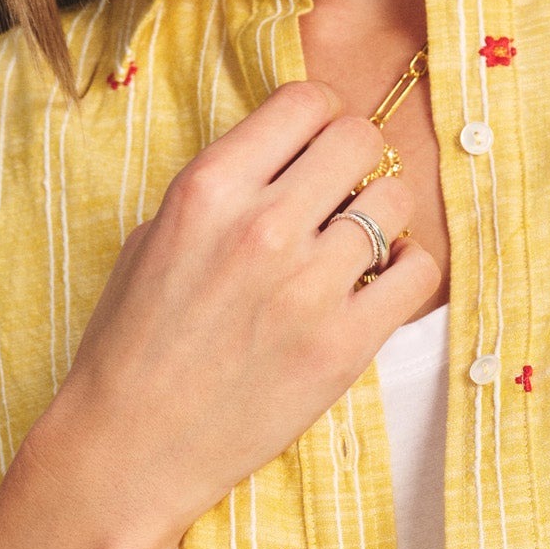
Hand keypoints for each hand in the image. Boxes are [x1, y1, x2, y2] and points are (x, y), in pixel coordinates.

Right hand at [19, 80, 440, 548]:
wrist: (130, 447)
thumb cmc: (134, 341)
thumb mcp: (155, 235)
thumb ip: (226, 187)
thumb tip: (292, 154)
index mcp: (208, 188)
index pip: (305, 101)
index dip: (318, 119)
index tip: (313, 148)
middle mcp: (262, 226)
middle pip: (360, 139)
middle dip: (356, 160)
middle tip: (340, 194)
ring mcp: (308, 286)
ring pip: (396, 201)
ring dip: (381, 216)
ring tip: (354, 247)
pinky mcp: (344, 344)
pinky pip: (419, 271)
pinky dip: (406, 270)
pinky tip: (375, 284)